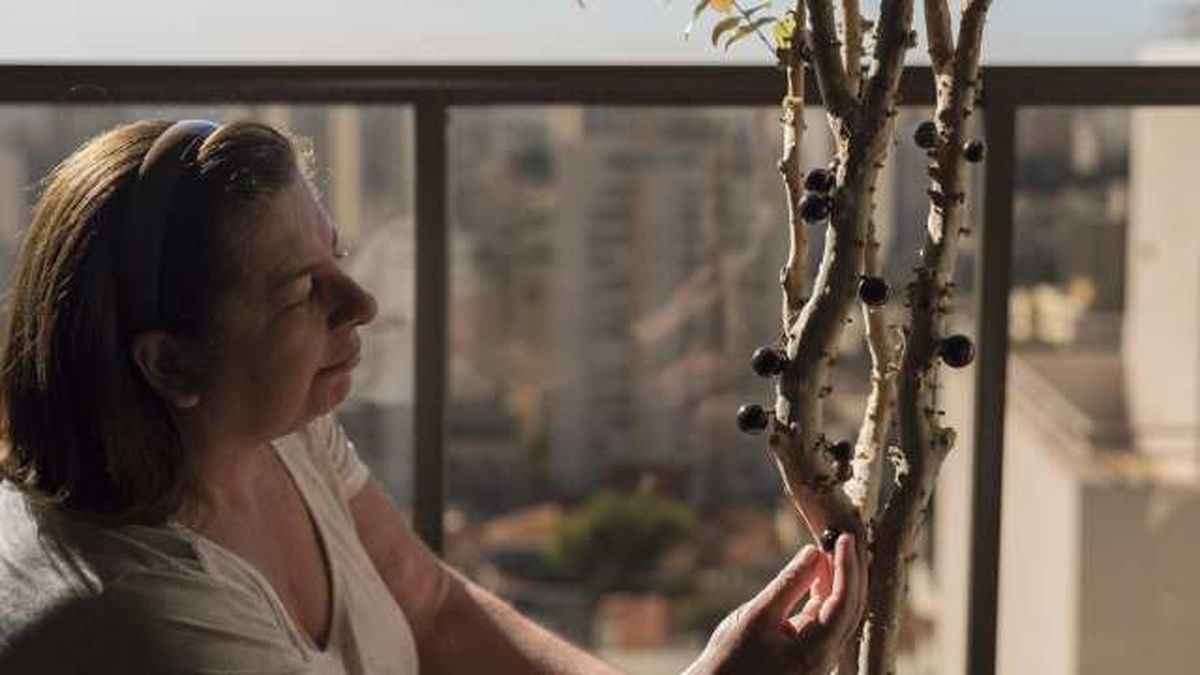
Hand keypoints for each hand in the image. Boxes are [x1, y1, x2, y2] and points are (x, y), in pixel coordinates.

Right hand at [682, 534, 865, 674]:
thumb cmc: (730, 658)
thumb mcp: (756, 615)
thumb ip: (789, 584)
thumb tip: (814, 552)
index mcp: (816, 652)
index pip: (844, 603)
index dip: (847, 568)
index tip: (844, 538)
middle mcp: (825, 657)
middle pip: (851, 609)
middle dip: (850, 572)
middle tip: (844, 538)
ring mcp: (819, 657)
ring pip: (841, 613)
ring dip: (839, 581)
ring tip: (831, 548)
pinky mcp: (809, 653)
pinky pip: (826, 619)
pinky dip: (824, 593)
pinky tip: (817, 572)